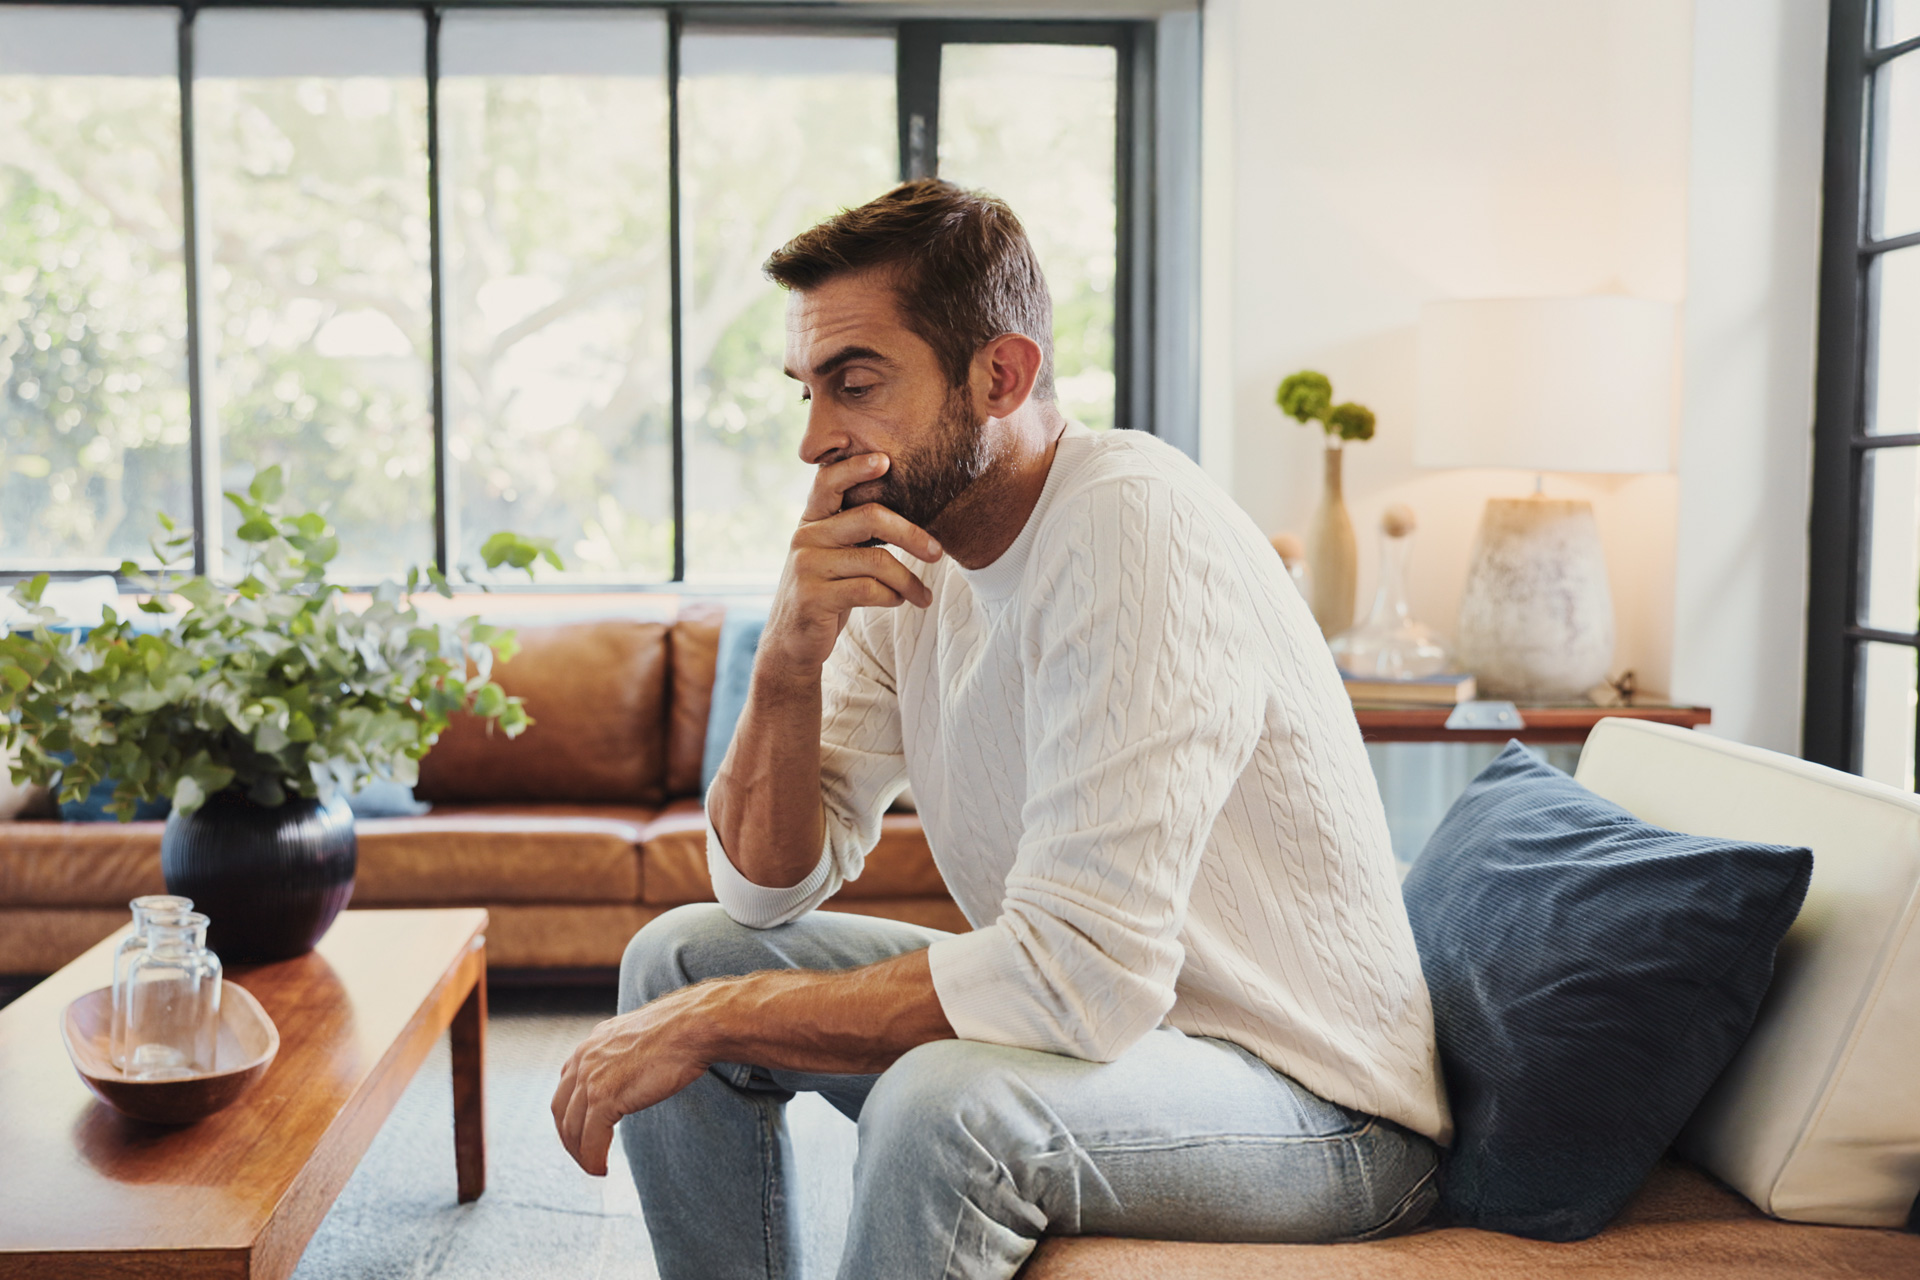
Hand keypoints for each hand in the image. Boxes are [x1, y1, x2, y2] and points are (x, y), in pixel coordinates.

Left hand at [551, 986, 713, 1176]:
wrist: (691, 1027)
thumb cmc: (679, 1031)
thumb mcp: (639, 1038)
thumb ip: (625, 1055)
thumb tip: (632, 1073)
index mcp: (592, 1045)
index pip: (566, 1087)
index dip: (570, 1114)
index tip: (581, 1130)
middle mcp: (584, 1059)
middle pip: (561, 1110)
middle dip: (570, 1138)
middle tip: (583, 1155)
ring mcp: (592, 1078)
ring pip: (572, 1129)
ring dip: (581, 1154)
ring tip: (594, 1168)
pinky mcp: (604, 1096)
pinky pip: (591, 1139)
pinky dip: (592, 1159)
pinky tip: (602, 1168)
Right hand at [763, 453, 943, 674]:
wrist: (793, 641)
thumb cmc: (826, 591)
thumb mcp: (835, 555)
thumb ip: (855, 530)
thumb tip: (912, 509)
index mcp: (812, 519)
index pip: (829, 481)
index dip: (856, 467)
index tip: (886, 461)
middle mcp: (805, 536)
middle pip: (869, 517)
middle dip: (911, 534)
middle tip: (938, 553)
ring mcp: (807, 566)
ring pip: (876, 560)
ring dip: (909, 580)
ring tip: (924, 596)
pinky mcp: (813, 597)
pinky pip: (867, 590)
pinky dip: (892, 596)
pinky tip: (899, 601)